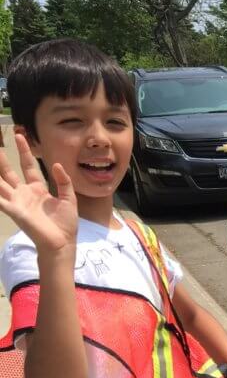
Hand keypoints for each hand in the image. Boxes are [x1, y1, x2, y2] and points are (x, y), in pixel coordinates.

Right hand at [0, 133, 77, 255]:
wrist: (62, 242)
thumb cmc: (66, 223)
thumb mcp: (69, 198)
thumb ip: (63, 181)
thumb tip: (56, 164)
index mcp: (37, 189)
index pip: (28, 166)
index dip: (24, 151)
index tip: (19, 136)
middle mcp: (24, 193)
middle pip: (9, 172)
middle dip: (2, 159)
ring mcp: (17, 202)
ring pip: (0, 183)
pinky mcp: (15, 211)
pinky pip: (0, 200)